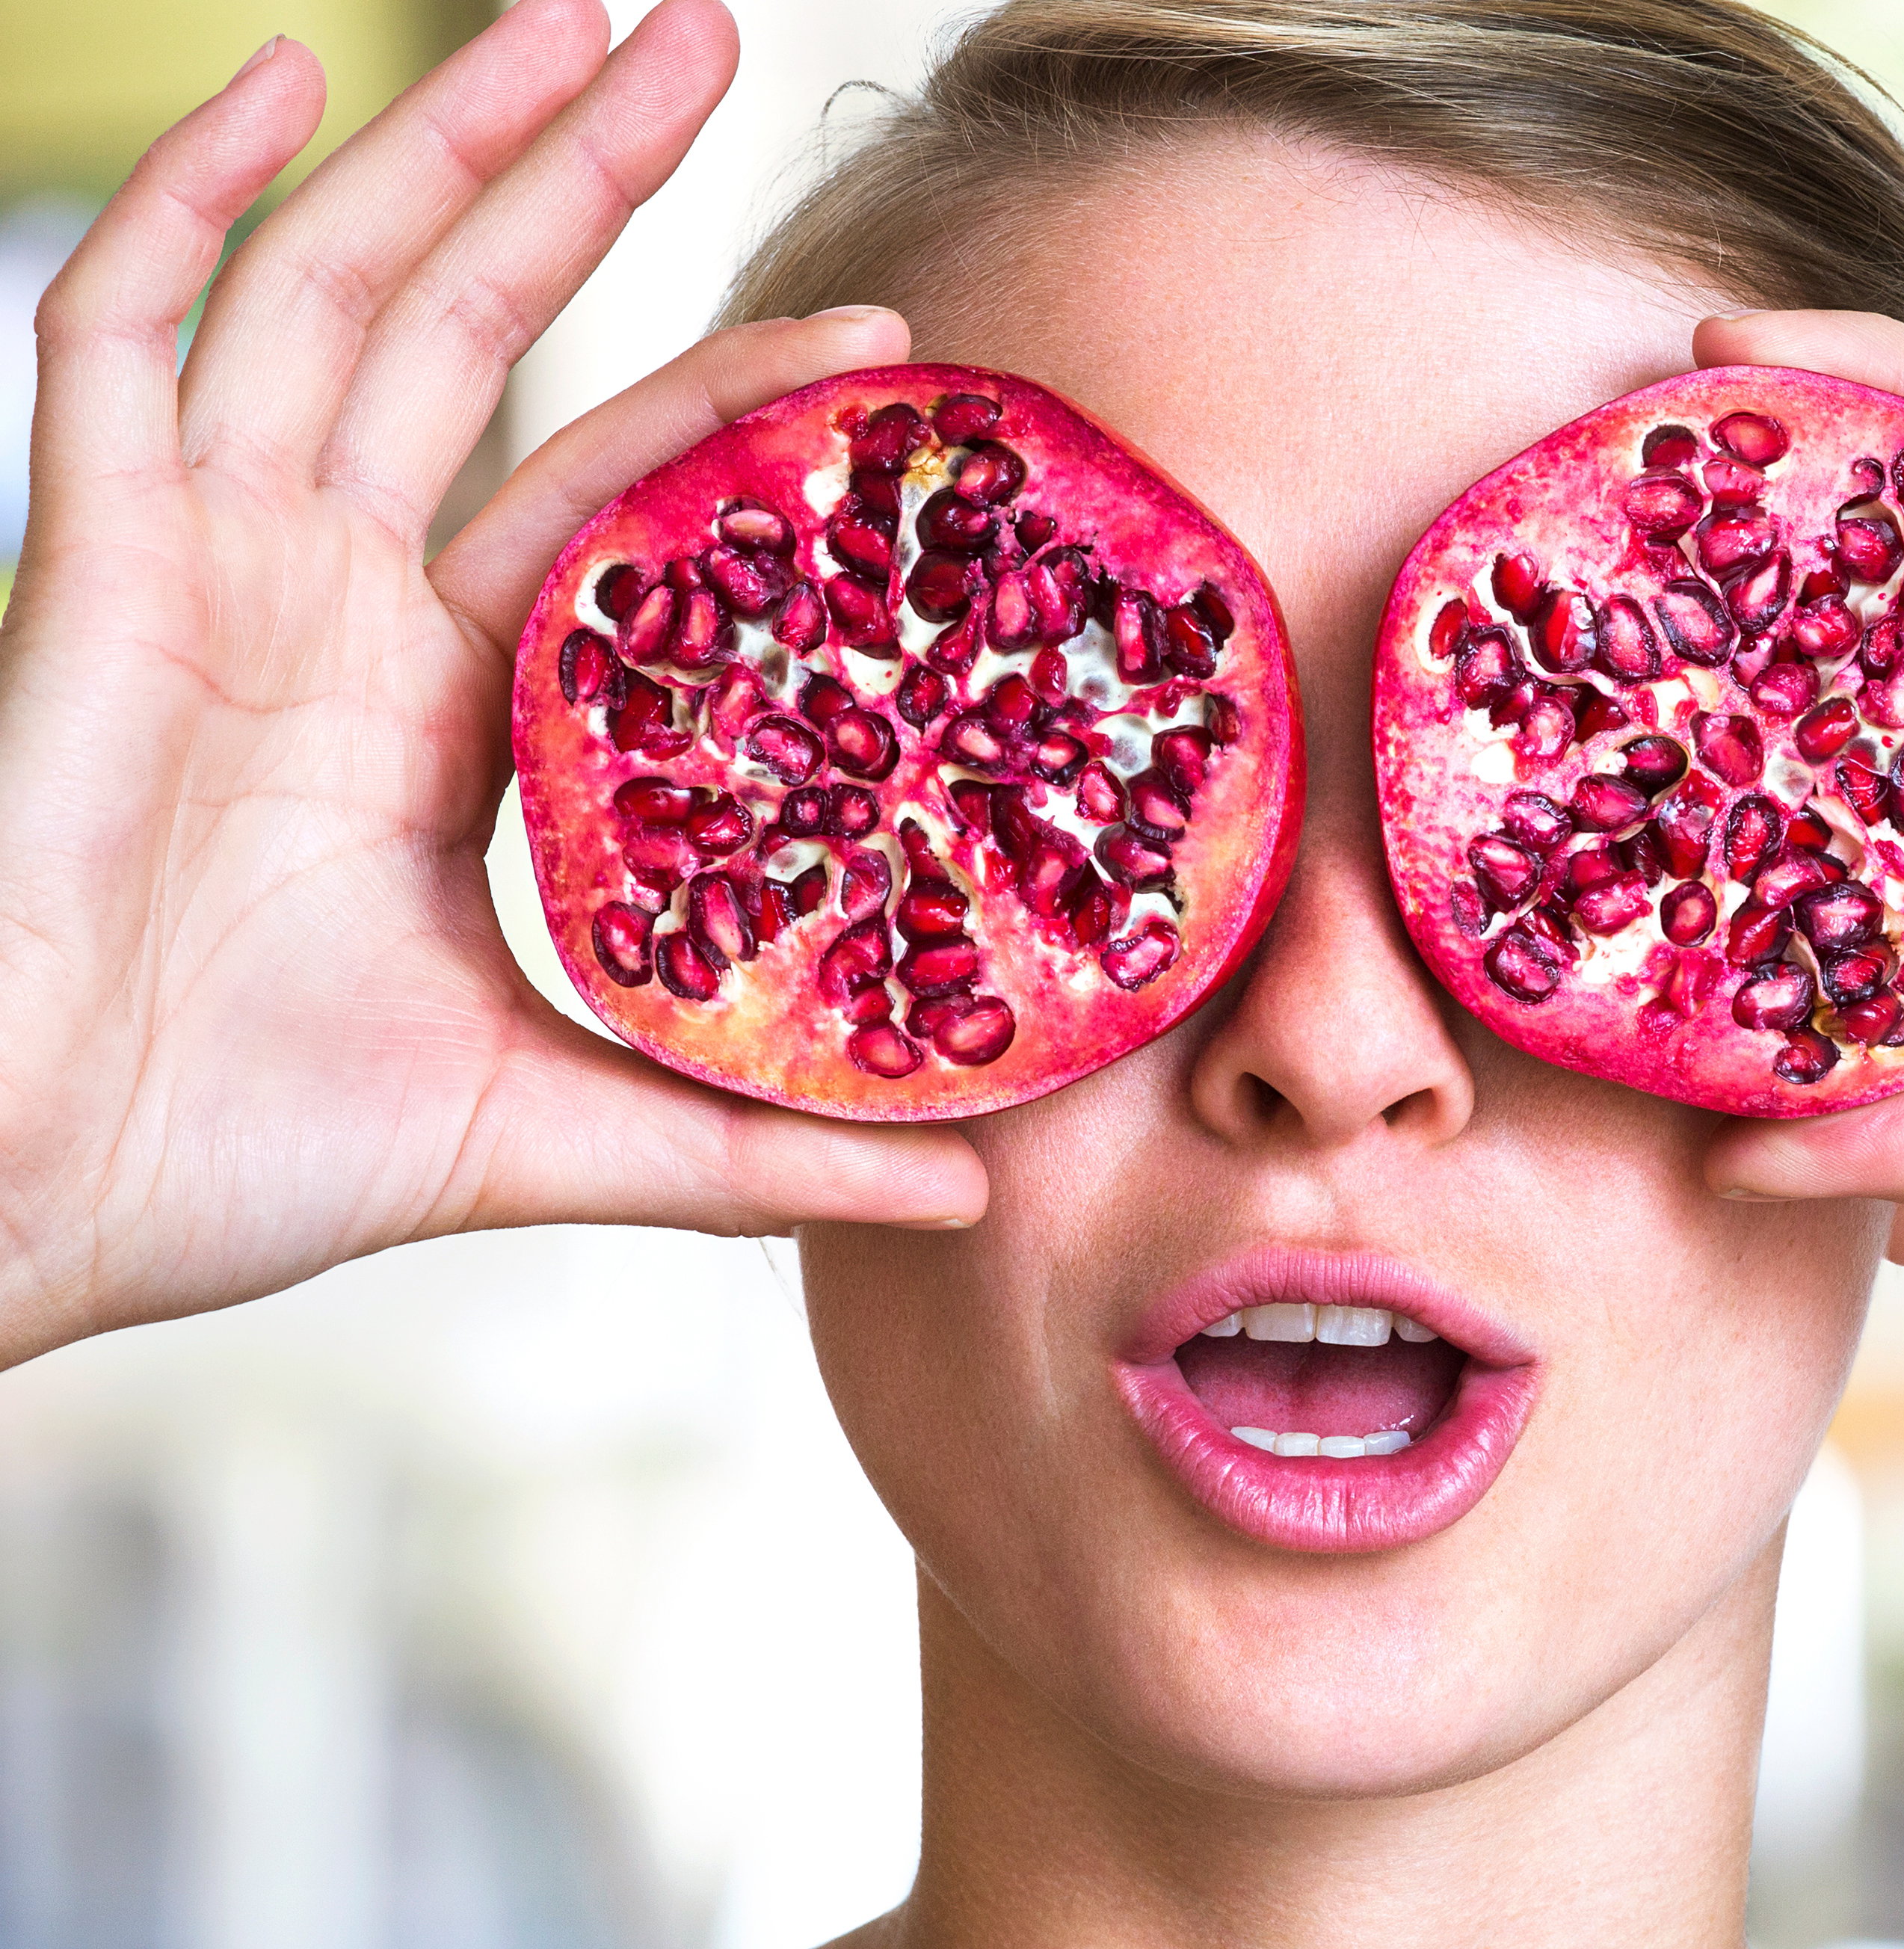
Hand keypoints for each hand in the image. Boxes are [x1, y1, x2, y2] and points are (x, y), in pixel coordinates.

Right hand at [0, 0, 983, 1370]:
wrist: (36, 1199)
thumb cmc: (255, 1161)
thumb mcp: (557, 1131)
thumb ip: (753, 1149)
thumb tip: (968, 1196)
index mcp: (448, 705)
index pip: (614, 499)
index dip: (730, 405)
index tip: (873, 333)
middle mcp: (339, 602)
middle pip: (481, 333)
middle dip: (582, 180)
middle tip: (705, 35)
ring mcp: (209, 561)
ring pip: (335, 291)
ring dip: (446, 145)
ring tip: (573, 14)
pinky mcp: (89, 558)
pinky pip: (118, 334)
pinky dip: (184, 200)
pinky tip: (281, 84)